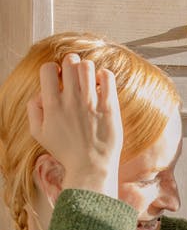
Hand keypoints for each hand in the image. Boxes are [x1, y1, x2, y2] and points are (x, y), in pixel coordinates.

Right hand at [26, 54, 122, 198]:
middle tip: (75, 73)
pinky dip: (104, 75)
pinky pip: (107, 78)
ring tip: (89, 78)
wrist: (91, 166)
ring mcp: (91, 103)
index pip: (48, 68)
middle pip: (69, 62)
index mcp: (52, 105)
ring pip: (88, 67)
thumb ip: (34, 109)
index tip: (58, 77)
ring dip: (87, 68)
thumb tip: (40, 92)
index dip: (53, 68)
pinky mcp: (109, 108)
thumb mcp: (38, 133)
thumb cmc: (65, 151)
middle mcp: (71, 101)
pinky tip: (102, 83)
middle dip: (71, 63)